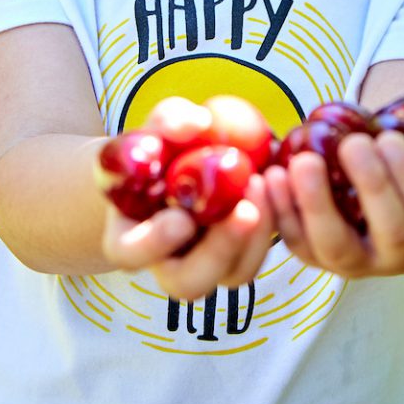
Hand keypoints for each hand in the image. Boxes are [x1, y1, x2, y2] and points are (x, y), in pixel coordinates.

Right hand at [100, 96, 276, 299]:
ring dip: (254, 238)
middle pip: (187, 283)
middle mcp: (165, 260)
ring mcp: (204, 263)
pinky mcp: (237, 253)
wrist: (183, 162)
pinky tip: (276, 184)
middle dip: (220, 250)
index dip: (154, 242)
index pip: (129, 252)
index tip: (181, 218)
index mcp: (128, 233)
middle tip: (245, 212)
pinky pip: (257, 255)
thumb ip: (168, 121)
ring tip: (263, 185)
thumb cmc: (159, 145)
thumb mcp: (157, 126)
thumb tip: (197, 123)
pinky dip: (272, 223)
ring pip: (232, 275)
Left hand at [265, 83, 403, 278]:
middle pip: (390, 232)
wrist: (385, 210)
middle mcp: (397, 254)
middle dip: (372, 187)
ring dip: (317, 204)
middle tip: (352, 144)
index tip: (389, 137)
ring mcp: (353, 261)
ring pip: (336, 245)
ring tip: (303, 161)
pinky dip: (282, 210)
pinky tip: (271, 175)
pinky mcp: (314, 257)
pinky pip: (297, 242)